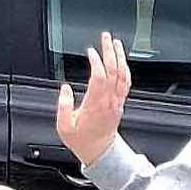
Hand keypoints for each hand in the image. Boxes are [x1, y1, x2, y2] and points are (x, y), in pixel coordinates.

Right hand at [57, 32, 129, 165]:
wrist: (100, 152)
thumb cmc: (83, 141)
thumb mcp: (65, 127)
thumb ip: (64, 106)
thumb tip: (65, 88)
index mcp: (95, 105)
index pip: (100, 77)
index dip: (97, 62)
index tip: (90, 51)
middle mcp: (109, 101)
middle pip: (113, 71)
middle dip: (110, 52)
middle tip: (106, 37)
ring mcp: (117, 102)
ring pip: (122, 75)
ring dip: (120, 57)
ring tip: (115, 43)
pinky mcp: (120, 103)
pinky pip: (126, 83)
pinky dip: (125, 69)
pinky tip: (121, 60)